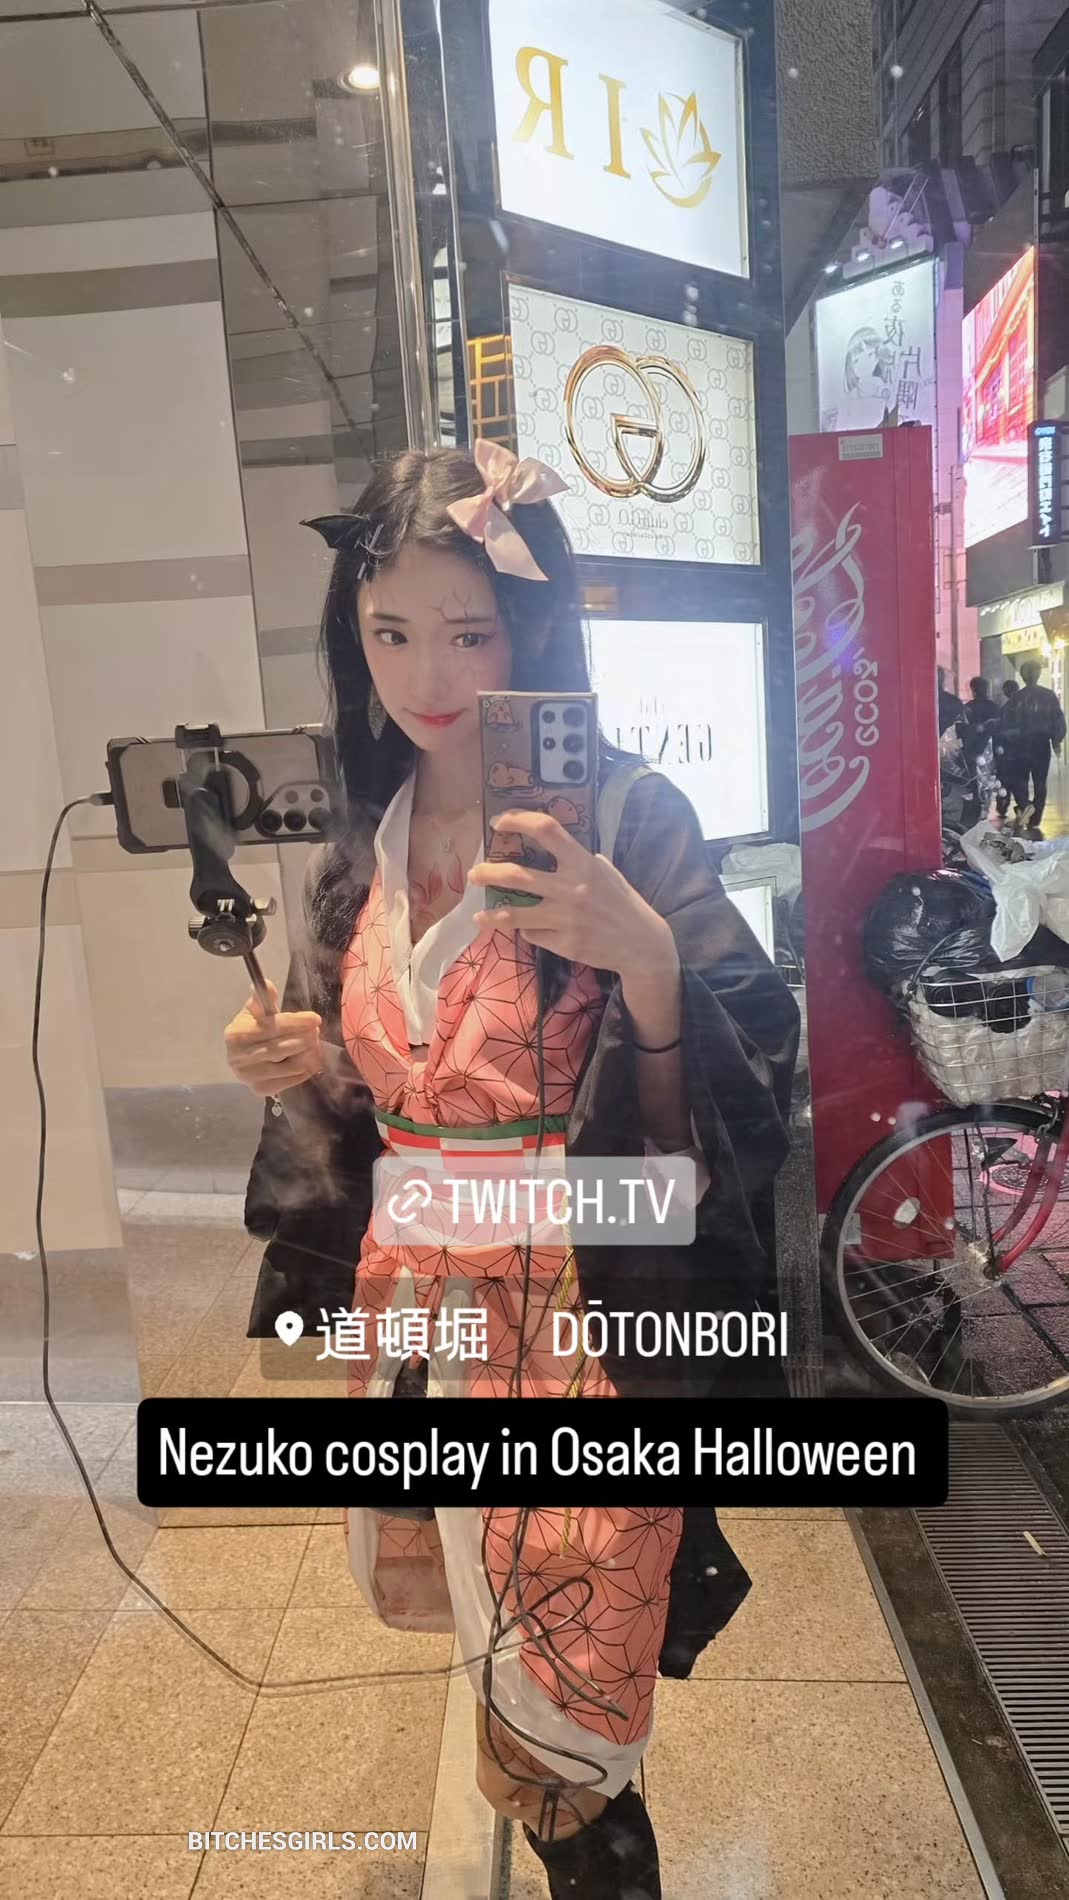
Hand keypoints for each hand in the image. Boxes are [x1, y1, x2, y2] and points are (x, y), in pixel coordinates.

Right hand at [223, 979, 322, 1096]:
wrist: (241, 1057)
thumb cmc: (251, 1030)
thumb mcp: (254, 1011)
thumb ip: (262, 998)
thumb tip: (267, 984)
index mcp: (235, 1034)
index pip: (270, 1028)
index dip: (295, 1022)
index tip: (315, 1018)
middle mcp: (238, 1058)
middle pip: (280, 1048)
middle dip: (304, 1038)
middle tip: (316, 1031)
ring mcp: (248, 1077)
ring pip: (288, 1066)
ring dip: (307, 1054)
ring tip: (313, 1044)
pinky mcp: (260, 1090)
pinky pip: (290, 1081)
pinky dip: (304, 1070)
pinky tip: (309, 1060)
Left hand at [468, 810, 677, 981]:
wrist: (641, 944)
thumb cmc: (621, 902)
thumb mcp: (605, 872)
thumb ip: (577, 860)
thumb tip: (548, 846)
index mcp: (583, 864)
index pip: (547, 830)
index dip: (519, 820)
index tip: (498, 822)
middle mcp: (571, 889)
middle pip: (517, 875)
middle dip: (488, 873)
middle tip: (474, 874)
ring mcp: (565, 918)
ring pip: (514, 914)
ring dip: (491, 913)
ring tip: (479, 913)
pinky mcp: (562, 943)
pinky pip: (532, 934)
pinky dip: (526, 930)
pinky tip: (525, 929)